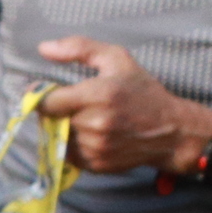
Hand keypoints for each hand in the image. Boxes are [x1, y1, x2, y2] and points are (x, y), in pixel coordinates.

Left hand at [39, 37, 211, 176]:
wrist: (172, 131)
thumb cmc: (142, 91)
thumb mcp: (117, 60)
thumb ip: (79, 48)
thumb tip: (43, 48)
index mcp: (97, 96)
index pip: (45, 102)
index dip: (40, 97)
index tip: (48, 93)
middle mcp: (94, 124)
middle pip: (49, 120)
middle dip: (55, 112)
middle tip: (73, 106)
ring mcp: (95, 147)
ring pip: (58, 138)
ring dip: (63, 129)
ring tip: (86, 120)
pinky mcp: (96, 165)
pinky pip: (69, 155)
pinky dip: (74, 145)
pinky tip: (92, 135)